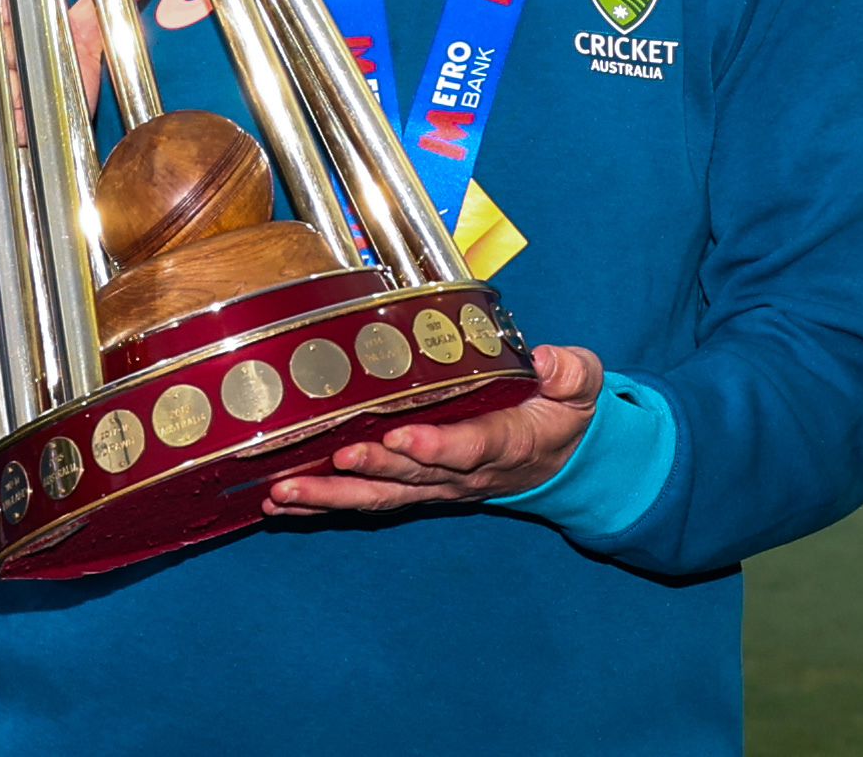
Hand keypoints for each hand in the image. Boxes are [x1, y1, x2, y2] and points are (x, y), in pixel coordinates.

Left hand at [262, 343, 603, 514]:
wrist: (560, 458)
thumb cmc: (561, 411)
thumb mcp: (580, 386)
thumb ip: (569, 372)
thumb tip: (546, 359)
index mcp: (505, 443)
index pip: (469, 448)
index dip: (436, 446)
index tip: (402, 438)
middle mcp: (464, 474)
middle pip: (413, 476)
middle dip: (372, 468)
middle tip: (336, 456)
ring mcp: (436, 486)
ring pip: (380, 496)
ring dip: (331, 497)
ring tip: (285, 493)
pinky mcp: (415, 488)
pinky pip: (368, 499)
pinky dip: (324, 504)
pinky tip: (282, 503)